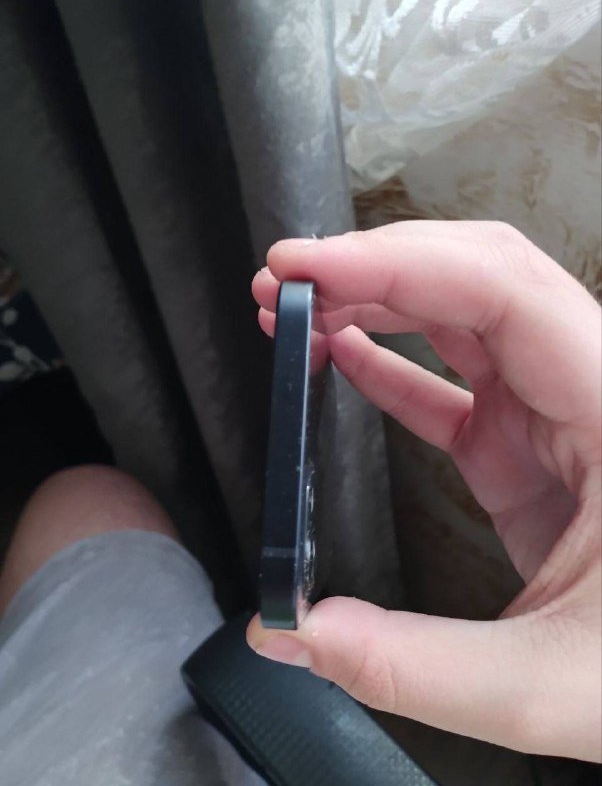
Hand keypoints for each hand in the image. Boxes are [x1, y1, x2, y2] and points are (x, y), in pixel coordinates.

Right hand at [248, 221, 601, 761]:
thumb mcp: (546, 684)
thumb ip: (408, 665)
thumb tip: (291, 631)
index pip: (498, 288)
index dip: (392, 262)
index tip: (307, 269)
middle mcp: (588, 388)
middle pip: (475, 277)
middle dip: (373, 267)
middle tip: (287, 283)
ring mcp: (556, 413)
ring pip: (461, 314)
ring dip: (376, 300)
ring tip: (299, 310)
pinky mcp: (527, 443)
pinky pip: (452, 379)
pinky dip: (391, 359)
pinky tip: (339, 354)